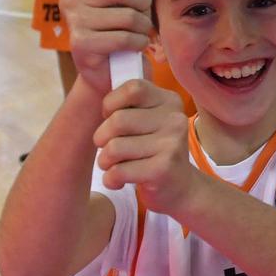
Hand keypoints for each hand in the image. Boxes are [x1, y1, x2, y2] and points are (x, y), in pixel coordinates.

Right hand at [64, 0, 153, 95]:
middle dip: (143, 3)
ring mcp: (74, 21)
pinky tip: (137, 44)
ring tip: (141, 30)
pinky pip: (124, 38)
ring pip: (128, 15)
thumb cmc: (118, 27)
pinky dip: (139, 42)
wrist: (108, 69)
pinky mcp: (81, 44)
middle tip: (144, 13)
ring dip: (144, 25)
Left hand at [93, 78, 195, 215]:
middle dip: (102, 138)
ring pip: (114, 147)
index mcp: (169, 101)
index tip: (112, 118)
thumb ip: (128, 105)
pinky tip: (120, 181)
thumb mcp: (147, 120)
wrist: (179, 187)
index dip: (111, 104)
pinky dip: (111, 179)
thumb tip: (95, 92)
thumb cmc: (152, 150)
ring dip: (105, 161)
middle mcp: (174, 119)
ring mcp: (172, 144)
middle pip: (117, 120)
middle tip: (109, 148)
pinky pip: (118, 171)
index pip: (132, 89)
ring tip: (114, 166)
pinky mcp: (163, 169)